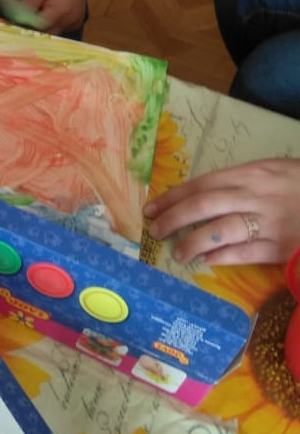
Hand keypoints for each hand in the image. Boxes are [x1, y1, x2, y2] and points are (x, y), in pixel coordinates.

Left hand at [21, 0, 88, 35]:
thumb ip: (29, 4)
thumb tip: (18, 17)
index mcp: (58, 13)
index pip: (39, 28)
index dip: (29, 26)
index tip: (21, 23)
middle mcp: (67, 22)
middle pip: (47, 34)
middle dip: (37, 29)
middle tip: (29, 22)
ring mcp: (73, 25)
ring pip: (54, 34)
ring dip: (46, 28)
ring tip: (42, 17)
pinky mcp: (76, 25)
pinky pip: (62, 30)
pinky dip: (55, 26)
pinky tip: (53, 16)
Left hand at [146, 159, 299, 265]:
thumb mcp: (276, 171)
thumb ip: (242, 181)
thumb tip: (202, 196)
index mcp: (253, 173)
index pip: (202, 184)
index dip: (172, 197)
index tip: (151, 208)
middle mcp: (257, 196)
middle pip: (204, 206)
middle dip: (173, 219)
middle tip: (154, 231)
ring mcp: (270, 223)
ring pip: (220, 231)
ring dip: (193, 242)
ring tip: (178, 252)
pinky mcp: (281, 248)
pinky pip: (244, 253)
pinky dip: (221, 258)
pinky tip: (206, 262)